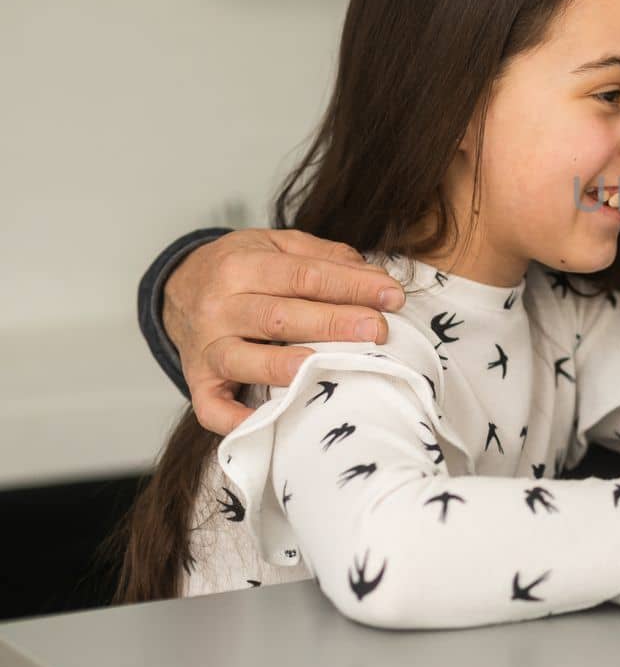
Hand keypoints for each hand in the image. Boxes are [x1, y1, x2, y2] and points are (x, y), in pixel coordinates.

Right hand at [164, 229, 404, 434]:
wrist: (179, 290)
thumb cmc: (242, 269)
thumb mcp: (278, 245)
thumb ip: (325, 256)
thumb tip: (374, 278)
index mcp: (242, 265)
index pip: (305, 275)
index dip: (352, 285)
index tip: (392, 296)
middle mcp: (220, 306)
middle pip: (280, 316)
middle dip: (334, 323)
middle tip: (377, 330)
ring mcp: (205, 346)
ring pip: (245, 358)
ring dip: (286, 365)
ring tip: (325, 366)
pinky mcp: (198, 381)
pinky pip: (211, 407)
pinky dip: (234, 418)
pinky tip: (265, 421)